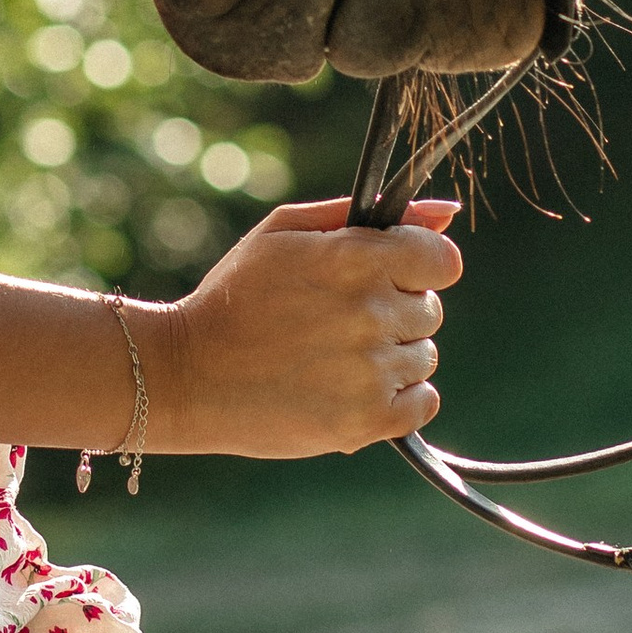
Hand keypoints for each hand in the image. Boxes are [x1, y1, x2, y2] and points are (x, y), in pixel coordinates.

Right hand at [150, 195, 461, 460]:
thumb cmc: (235, 295)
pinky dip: (399, 399)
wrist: (185, 374)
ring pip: (424, 357)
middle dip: (394, 311)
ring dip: (391, 356)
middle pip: (429, 310)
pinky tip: (353, 388)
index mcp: (352, 258)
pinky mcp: (365, 421)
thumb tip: (446, 211)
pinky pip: (423, 403)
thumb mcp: (286, 232)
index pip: (442, 260)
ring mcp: (369, 370)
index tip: (388, 276)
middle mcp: (369, 312)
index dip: (419, 266)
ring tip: (333, 357)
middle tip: (337, 321)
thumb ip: (366, 214)